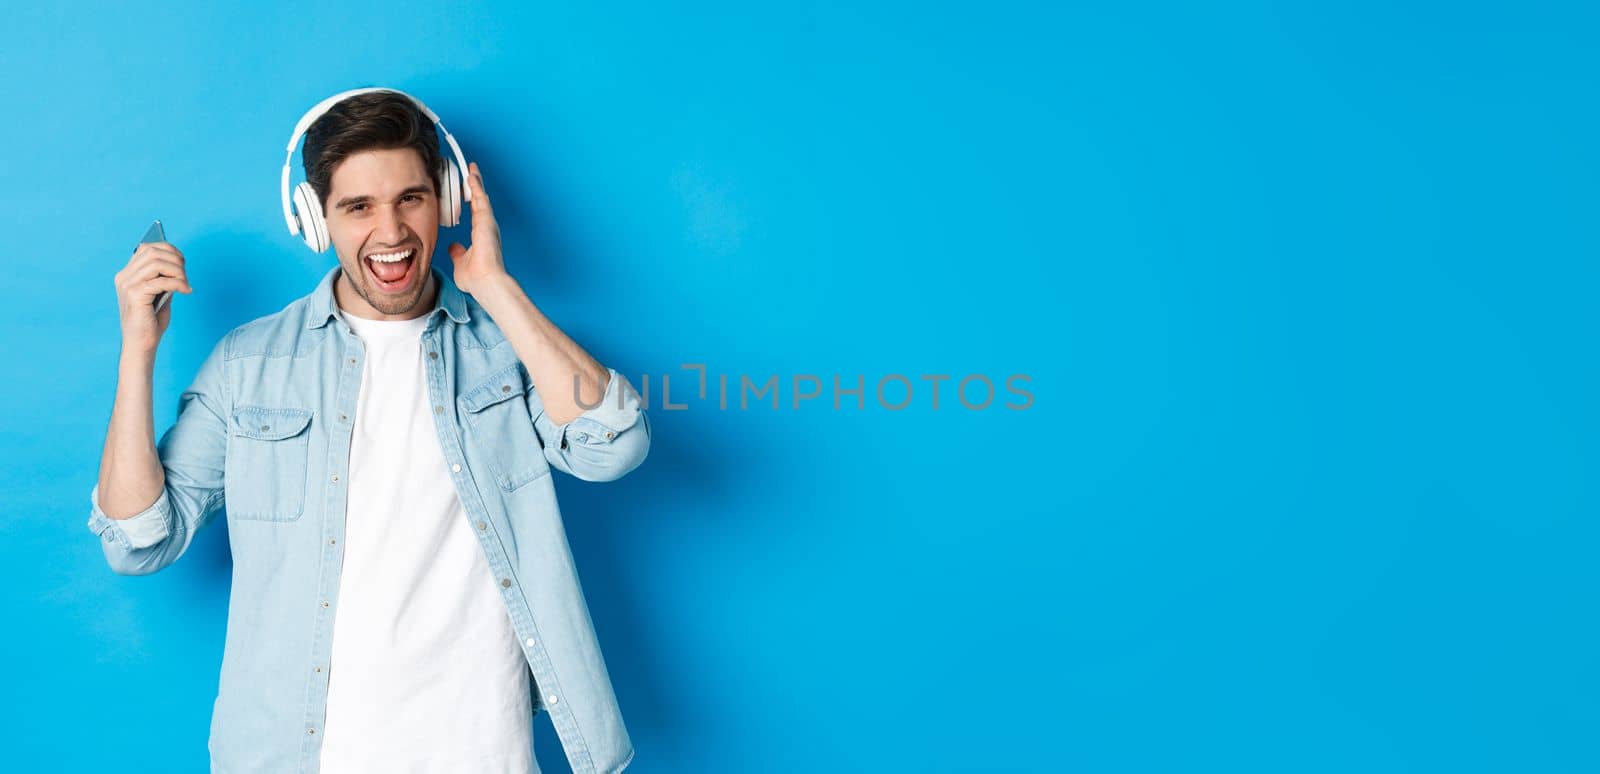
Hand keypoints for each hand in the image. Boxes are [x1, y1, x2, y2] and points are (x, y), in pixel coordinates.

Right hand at [115, 241, 192, 353]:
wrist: (141, 344)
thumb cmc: (151, 321)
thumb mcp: (159, 293)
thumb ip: (164, 277)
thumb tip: (178, 262)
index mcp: (127, 274)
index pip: (146, 248)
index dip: (168, 249)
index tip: (183, 260)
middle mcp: (124, 277)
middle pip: (152, 252)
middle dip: (175, 260)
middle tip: (186, 275)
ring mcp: (127, 285)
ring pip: (157, 263)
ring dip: (177, 271)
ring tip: (185, 283)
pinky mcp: (134, 295)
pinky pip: (161, 281)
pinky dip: (178, 284)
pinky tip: (186, 291)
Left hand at [448, 162, 506, 294]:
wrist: (486, 283)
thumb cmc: (476, 279)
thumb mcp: (461, 263)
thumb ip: (458, 253)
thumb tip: (453, 247)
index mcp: (481, 235)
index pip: (476, 212)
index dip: (472, 199)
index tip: (468, 189)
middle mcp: (487, 227)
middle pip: (480, 201)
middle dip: (476, 186)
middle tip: (472, 173)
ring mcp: (488, 223)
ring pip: (481, 197)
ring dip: (476, 182)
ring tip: (471, 169)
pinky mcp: (487, 221)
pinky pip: (481, 199)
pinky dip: (477, 186)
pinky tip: (472, 175)